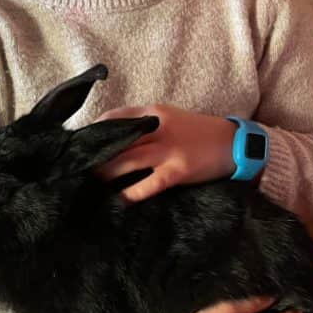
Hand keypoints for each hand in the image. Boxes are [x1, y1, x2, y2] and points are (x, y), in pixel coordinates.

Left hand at [95, 104, 235, 200]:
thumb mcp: (172, 118)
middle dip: (96, 154)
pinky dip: (131, 193)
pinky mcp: (178, 170)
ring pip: (128, 160)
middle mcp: (159, 128)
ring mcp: (169, 150)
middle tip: (78, 167)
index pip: (115, 117)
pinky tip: (119, 200)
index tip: (81, 143)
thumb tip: (115, 139)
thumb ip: (146, 124)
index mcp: (155, 113)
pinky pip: (149, 184)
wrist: (234, 143)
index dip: (95, 130)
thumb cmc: (200, 132)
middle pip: (118, 140)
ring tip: (91, 183)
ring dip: (107, 173)